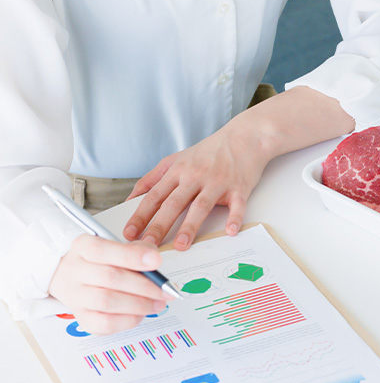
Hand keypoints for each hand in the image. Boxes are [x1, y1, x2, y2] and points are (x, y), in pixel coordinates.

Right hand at [49, 235, 168, 334]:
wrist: (71, 277)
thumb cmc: (101, 261)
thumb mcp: (115, 246)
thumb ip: (135, 250)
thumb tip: (154, 260)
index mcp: (83, 246)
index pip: (103, 250)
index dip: (132, 256)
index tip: (157, 261)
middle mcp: (74, 270)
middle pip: (109, 278)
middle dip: (144, 285)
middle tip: (165, 290)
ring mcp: (74, 296)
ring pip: (107, 302)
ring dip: (139, 304)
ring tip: (158, 303)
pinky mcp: (80, 317)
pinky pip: (104, 323)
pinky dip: (127, 319)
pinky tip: (141, 313)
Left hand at [123, 87, 353, 251]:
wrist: (246, 136)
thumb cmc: (211, 150)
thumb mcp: (177, 158)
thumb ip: (153, 177)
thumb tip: (132, 197)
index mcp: (179, 171)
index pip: (154, 196)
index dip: (140, 215)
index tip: (129, 234)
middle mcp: (196, 176)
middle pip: (173, 203)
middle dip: (158, 226)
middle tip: (147, 246)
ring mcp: (218, 182)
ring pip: (200, 206)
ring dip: (190, 226)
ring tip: (181, 245)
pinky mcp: (239, 187)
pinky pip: (236, 205)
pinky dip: (234, 218)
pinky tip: (230, 231)